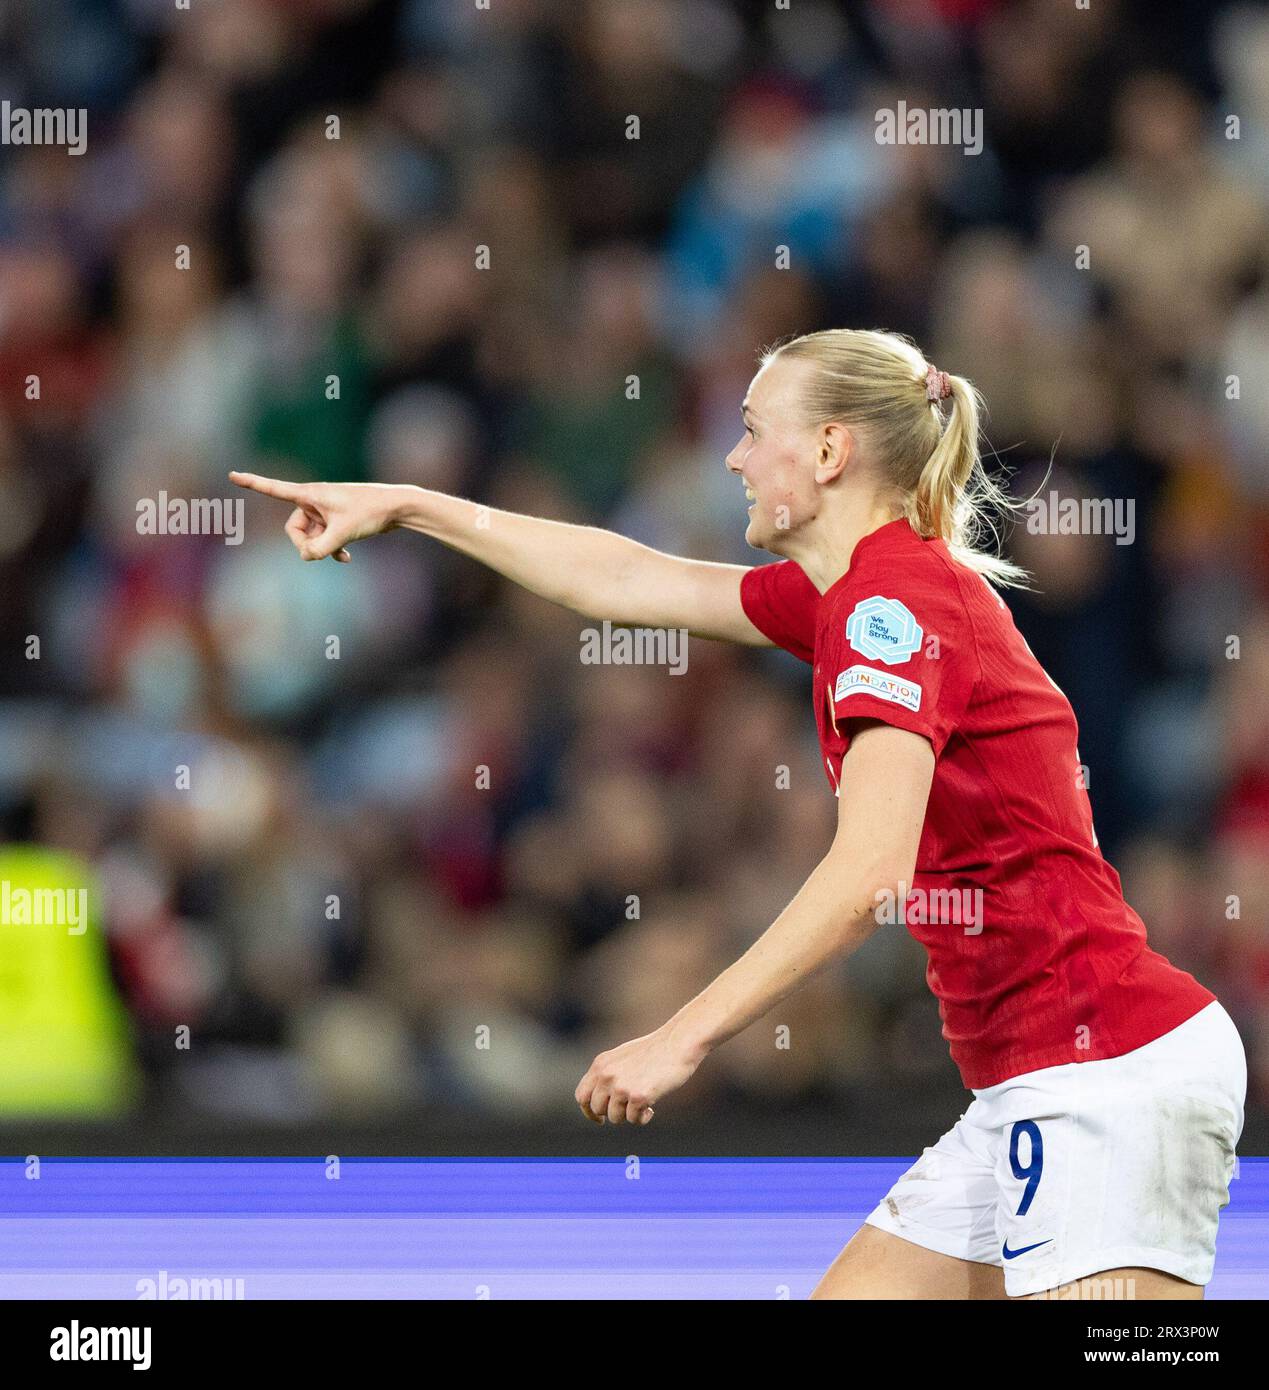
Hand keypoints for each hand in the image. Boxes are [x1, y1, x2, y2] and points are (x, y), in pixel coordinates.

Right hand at [229, 472, 406, 561]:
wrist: (396, 507)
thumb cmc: (369, 513)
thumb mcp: (343, 534)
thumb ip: (320, 549)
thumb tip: (306, 557)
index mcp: (310, 494)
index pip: (275, 489)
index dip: (253, 484)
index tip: (232, 475)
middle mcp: (314, 500)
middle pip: (293, 528)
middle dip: (304, 544)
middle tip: (321, 553)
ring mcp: (324, 510)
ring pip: (310, 537)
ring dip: (321, 549)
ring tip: (341, 555)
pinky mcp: (335, 520)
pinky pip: (323, 539)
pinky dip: (331, 549)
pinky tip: (346, 559)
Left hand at [575, 1024, 704, 1125]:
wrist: (678, 1043)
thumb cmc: (655, 1051)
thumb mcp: (623, 1057)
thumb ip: (609, 1075)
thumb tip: (600, 1103)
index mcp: (601, 1064)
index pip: (582, 1095)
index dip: (589, 1111)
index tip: (600, 1118)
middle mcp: (607, 1075)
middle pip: (598, 1109)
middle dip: (612, 1114)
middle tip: (628, 1111)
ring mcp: (621, 1086)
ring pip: (615, 1117)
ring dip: (629, 1115)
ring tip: (643, 1104)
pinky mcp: (638, 1096)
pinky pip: (634, 1119)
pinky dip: (643, 1118)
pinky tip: (652, 1107)